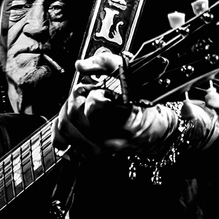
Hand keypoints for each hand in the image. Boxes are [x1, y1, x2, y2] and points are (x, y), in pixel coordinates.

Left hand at [53, 49, 178, 155]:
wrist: (153, 129)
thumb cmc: (143, 102)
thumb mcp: (129, 74)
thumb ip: (104, 63)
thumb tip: (80, 65)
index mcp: (125, 120)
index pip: (94, 106)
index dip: (94, 93)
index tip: (100, 91)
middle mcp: (111, 140)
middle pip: (74, 114)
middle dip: (76, 98)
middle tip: (87, 93)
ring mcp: (100, 150)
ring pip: (65, 128)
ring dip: (68, 112)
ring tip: (82, 106)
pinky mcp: (91, 155)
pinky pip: (65, 141)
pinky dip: (65, 127)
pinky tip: (76, 119)